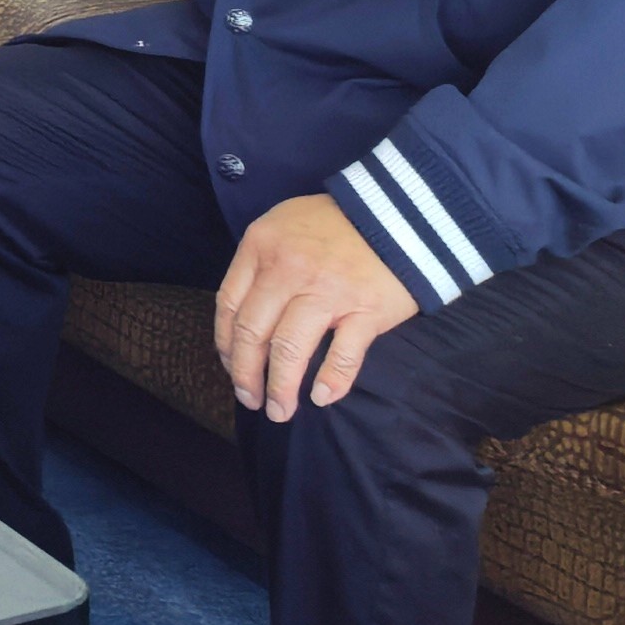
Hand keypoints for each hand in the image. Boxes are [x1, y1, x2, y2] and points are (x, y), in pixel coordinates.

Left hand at [215, 192, 415, 419]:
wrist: (398, 213)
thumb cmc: (335, 223)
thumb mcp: (282, 225)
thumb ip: (261, 263)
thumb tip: (245, 312)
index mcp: (260, 247)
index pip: (229, 304)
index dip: (226, 344)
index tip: (231, 367)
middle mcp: (287, 270)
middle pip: (253, 333)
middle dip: (246, 375)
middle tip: (250, 400)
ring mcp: (327, 292)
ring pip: (289, 350)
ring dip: (281, 388)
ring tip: (279, 411)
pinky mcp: (365, 311)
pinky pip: (342, 356)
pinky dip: (331, 382)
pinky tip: (322, 398)